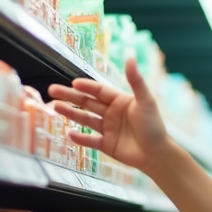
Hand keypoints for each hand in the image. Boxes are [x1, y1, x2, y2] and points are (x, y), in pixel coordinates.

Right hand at [48, 58, 170, 175]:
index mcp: (120, 101)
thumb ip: (136, 80)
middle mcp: (112, 113)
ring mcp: (108, 129)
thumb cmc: (154, 126)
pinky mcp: (107, 145)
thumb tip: (130, 57)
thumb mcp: (145, 101)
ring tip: (55, 107)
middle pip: (88, 102)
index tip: (73, 83)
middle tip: (53, 90)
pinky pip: (90, 140)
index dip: (86, 87)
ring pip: (86, 119)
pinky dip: (80, 138)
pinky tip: (69, 134)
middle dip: (70, 96)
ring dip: (71, 113)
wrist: (158, 154)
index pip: (99, 91)